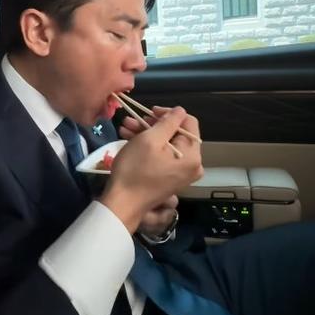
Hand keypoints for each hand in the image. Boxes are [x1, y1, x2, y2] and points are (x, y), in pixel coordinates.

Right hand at [99, 106, 202, 232]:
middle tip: (134, 119)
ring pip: (166, 143)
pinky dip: (148, 146)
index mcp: (192, 155)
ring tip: (125, 126)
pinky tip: (128, 137)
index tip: (150, 111)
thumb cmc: (135, 170)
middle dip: (153, 124)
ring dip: (146, 133)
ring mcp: (181, 173)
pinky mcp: (169, 178)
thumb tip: (180, 110)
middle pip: (176, 133)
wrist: (122, 204)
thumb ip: (168, 122)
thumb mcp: (150, 139)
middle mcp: (192, 165)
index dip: (169, 113)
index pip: (189, 122)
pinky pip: (162, 155)